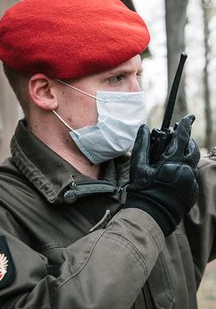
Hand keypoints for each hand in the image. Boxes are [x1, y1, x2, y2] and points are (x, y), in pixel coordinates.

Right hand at [125, 114, 199, 235]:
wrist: (151, 215)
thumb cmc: (143, 189)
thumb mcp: (138, 165)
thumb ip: (141, 144)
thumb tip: (144, 127)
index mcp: (174, 162)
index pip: (183, 137)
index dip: (186, 125)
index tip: (190, 117)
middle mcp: (186, 171)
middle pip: (193, 149)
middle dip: (189, 140)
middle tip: (181, 137)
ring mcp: (191, 183)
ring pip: (193, 163)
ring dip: (187, 156)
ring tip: (176, 155)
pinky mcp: (192, 193)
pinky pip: (191, 177)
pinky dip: (185, 171)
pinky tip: (174, 174)